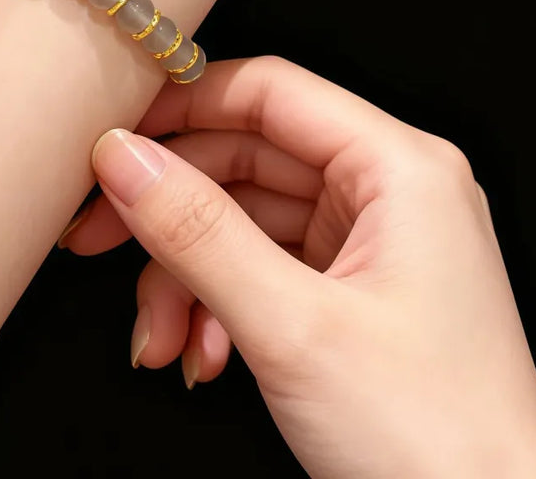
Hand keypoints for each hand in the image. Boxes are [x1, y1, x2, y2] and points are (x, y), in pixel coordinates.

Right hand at [61, 58, 535, 477]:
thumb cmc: (438, 445)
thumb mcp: (293, 328)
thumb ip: (198, 233)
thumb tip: (123, 159)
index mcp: (400, 170)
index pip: (269, 92)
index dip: (182, 104)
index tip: (114, 135)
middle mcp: (387, 194)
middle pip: (244, 160)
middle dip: (168, 210)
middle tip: (97, 235)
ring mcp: (367, 245)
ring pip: (241, 221)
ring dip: (185, 276)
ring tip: (160, 338)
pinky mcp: (348, 292)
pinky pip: (257, 268)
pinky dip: (215, 306)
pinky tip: (200, 354)